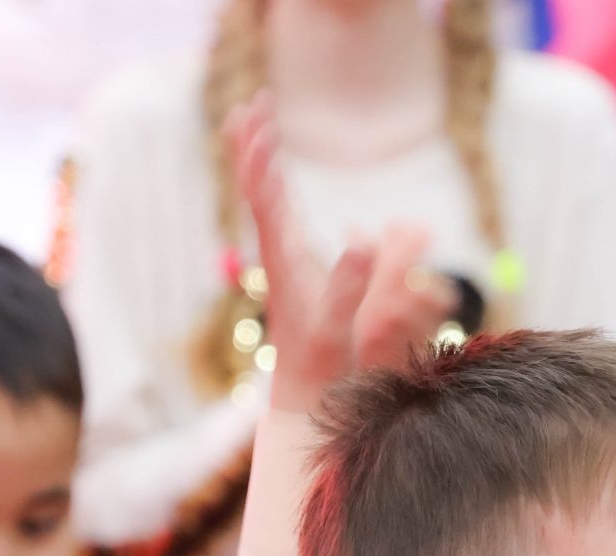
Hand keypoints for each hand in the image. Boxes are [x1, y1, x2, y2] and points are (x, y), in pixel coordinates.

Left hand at [228, 98, 452, 409]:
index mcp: (284, 261)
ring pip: (261, 196)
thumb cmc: (321, 365)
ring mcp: (281, 258)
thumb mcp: (337, 327)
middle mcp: (276, 253)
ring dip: (257, 156)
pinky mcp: (289, 266)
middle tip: (253, 100)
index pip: (266, 199)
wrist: (301, 395)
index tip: (263, 122)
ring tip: (254, 118)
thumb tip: (363, 238)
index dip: (262, 159)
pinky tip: (273, 173)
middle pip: (256, 187)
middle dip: (252, 143)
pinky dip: (269, 182)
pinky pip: (273, 212)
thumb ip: (348, 285)